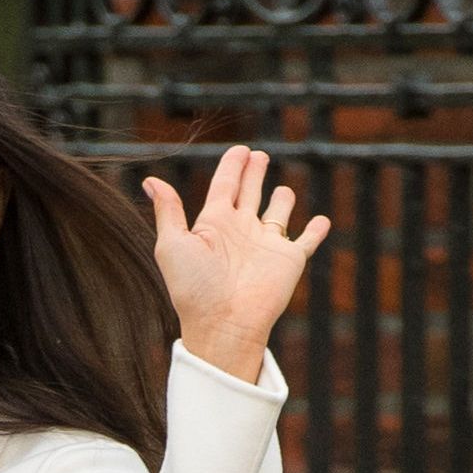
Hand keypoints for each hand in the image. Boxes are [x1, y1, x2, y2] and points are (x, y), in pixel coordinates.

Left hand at [142, 145, 330, 381]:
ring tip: (284, 189)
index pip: (224, 186)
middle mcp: (241, 231)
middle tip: (258, 155)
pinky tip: (322, 221)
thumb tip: (150, 180)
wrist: (223, 322)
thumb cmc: (193, 287)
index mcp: (213, 224)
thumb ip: (168, 211)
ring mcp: (266, 244)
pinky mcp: (289, 260)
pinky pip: (307, 240)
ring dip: (282, 200)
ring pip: (278, 214)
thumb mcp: (172, 244)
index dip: (232, 167)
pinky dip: (316, 230)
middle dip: (254, 173)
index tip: (240, 149)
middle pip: (250, 192)